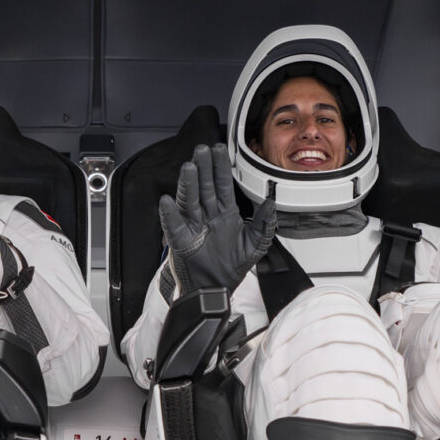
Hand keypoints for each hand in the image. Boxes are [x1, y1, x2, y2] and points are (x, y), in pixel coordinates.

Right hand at [159, 143, 277, 295]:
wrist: (216, 290)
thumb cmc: (232, 267)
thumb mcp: (255, 245)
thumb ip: (265, 224)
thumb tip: (271, 204)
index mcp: (225, 213)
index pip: (223, 185)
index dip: (221, 168)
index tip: (220, 150)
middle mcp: (208, 215)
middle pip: (205, 186)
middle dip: (204, 168)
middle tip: (202, 150)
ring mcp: (193, 225)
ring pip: (190, 200)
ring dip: (188, 183)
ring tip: (188, 167)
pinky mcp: (180, 240)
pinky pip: (173, 224)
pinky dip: (169, 213)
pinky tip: (167, 201)